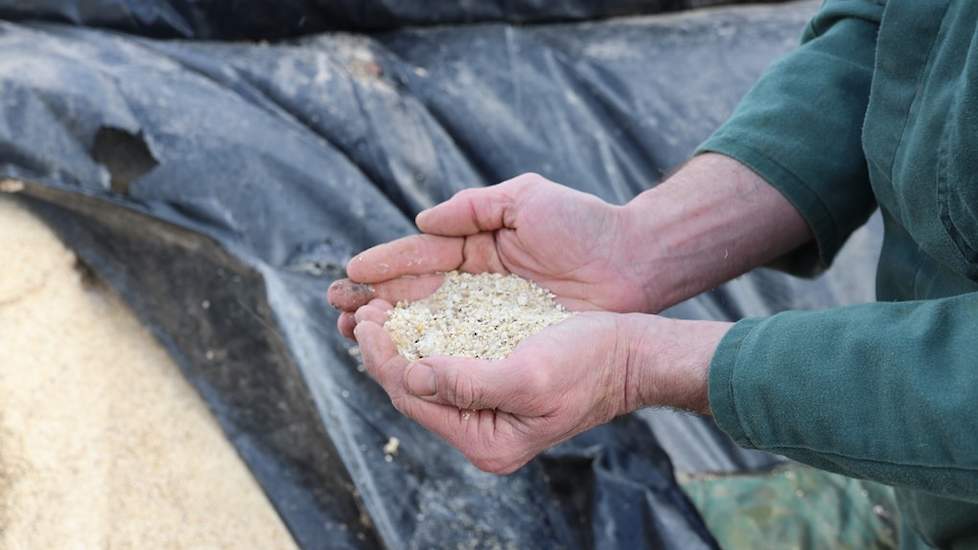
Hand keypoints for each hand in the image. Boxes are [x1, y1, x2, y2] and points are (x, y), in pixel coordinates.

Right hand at [328, 173, 656, 337]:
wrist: (637, 263)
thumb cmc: (585, 225)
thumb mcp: (527, 200)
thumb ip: (474, 207)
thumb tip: (423, 220)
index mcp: (478, 243)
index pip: (422, 255)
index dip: (386, 265)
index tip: (352, 274)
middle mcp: (479, 281)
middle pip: (417, 293)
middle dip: (376, 301)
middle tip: (339, 310)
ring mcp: (493, 313)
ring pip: (432, 324)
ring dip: (393, 330)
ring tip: (356, 334)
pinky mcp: (511, 340)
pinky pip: (462, 347)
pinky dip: (431, 352)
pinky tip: (403, 359)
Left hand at [351, 299, 729, 473]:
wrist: (630, 353)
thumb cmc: (589, 364)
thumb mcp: (528, 377)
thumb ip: (468, 384)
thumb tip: (412, 376)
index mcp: (485, 441)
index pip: (414, 399)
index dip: (384, 358)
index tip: (367, 318)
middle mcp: (480, 430)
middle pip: (413, 389)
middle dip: (385, 348)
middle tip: (362, 307)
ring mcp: (486, 408)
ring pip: (425, 373)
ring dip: (400, 339)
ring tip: (377, 306)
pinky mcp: (494, 381)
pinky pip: (446, 360)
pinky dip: (425, 335)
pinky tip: (413, 310)